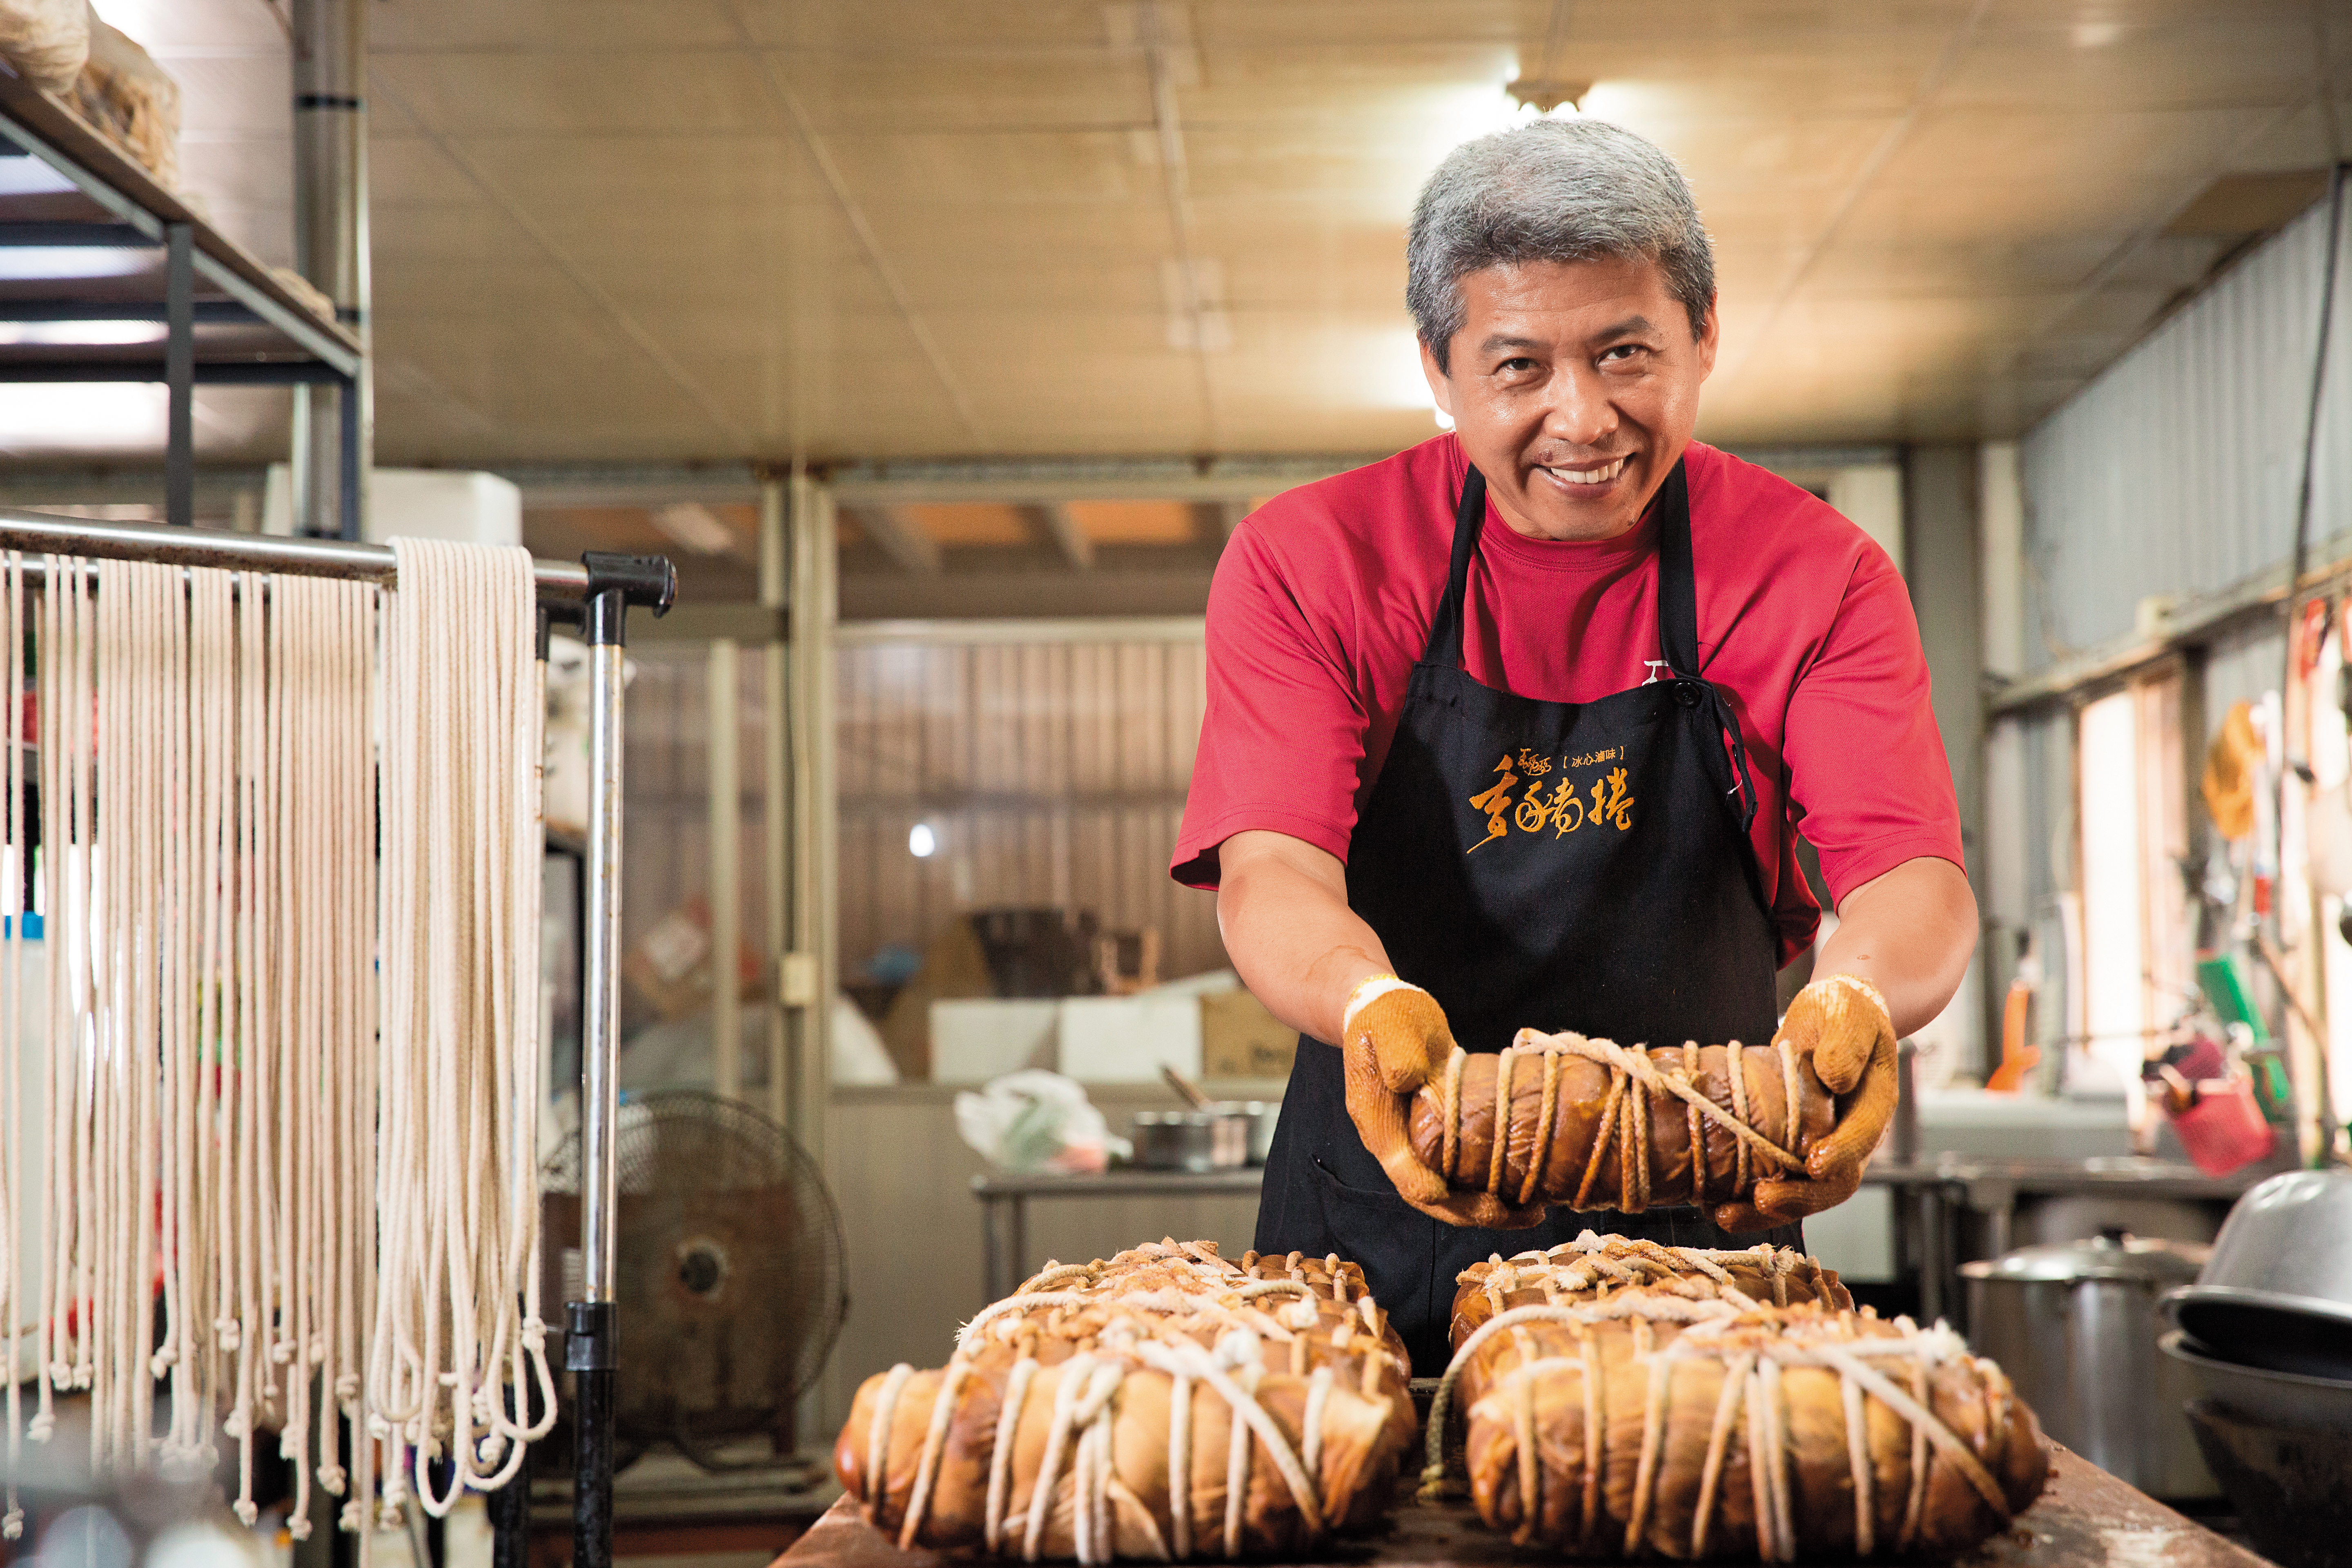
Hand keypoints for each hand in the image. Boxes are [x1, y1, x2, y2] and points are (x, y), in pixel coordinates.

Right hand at [1339, 981, 1546, 1229]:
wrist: (1382, 1010)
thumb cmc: (1385, 1016)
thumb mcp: (1388, 1027)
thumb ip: (1396, 1052)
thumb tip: (1408, 1079)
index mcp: (1378, 1124)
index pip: (1406, 1174)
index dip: (1442, 1195)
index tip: (1483, 1204)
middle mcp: (1396, 1143)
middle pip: (1433, 1197)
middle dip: (1477, 1213)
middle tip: (1529, 1217)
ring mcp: (1417, 1141)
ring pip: (1450, 1190)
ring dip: (1488, 1206)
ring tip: (1536, 1211)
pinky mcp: (1440, 1133)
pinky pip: (1462, 1169)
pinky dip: (1490, 1181)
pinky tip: (1523, 1183)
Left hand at [1713, 974, 1897, 1232]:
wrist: (1830, 1018)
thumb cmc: (1842, 1011)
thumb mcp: (1847, 1013)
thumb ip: (1845, 1042)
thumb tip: (1834, 1078)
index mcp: (1872, 1105)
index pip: (1861, 1139)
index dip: (1840, 1155)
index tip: (1814, 1164)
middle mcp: (1849, 1136)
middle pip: (1831, 1183)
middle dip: (1797, 1198)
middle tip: (1760, 1200)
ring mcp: (1820, 1146)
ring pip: (1799, 1192)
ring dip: (1764, 1209)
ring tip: (1723, 1214)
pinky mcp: (1789, 1147)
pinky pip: (1773, 1180)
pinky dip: (1744, 1196)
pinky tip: (1710, 1201)